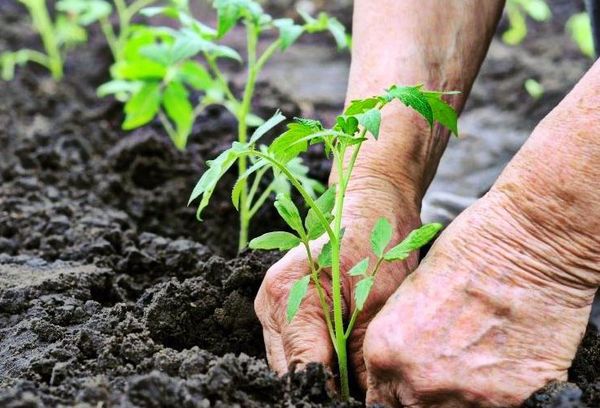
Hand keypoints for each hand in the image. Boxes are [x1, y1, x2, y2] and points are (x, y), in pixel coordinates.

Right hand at [254, 176, 421, 388]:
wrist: (371, 203)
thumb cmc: (377, 241)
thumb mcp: (378, 302)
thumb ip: (362, 356)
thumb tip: (364, 399)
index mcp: (287, 295)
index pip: (303, 369)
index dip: (330, 394)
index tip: (356, 402)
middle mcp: (270, 302)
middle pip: (290, 370)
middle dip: (324, 386)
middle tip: (360, 393)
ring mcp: (272, 305)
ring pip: (290, 362)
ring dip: (321, 374)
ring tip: (355, 378)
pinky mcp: (282, 307)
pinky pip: (295, 347)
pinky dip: (319, 358)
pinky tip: (343, 358)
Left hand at [363, 188, 596, 406]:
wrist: (525, 245)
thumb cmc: (467, 253)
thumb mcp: (410, 295)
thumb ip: (401, 341)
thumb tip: (404, 369)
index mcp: (384, 353)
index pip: (381, 401)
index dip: (398, 392)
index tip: (412, 384)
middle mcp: (417, 383)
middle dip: (427, 397)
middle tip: (448, 370)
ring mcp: (464, 396)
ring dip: (465, 396)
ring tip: (481, 361)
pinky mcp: (511, 401)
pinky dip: (504, 394)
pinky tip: (508, 359)